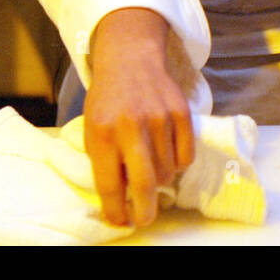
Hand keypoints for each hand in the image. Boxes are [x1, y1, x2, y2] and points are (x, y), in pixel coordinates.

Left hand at [82, 7, 193, 227]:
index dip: (115, 210)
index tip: (120, 221)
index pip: (109, 183)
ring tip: (151, 168)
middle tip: (145, 219)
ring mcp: (159, 118)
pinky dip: (177, 163)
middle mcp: (131, 125)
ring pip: (167, 172)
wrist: (131, 58)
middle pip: (145, 183)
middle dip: (145, 211)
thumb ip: (103, 159)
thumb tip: (119, 198)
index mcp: (103, 131)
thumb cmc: (108, 99)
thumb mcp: (93, 126)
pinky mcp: (181, 112)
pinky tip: (166, 153)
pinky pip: (186, 156)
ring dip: (160, 180)